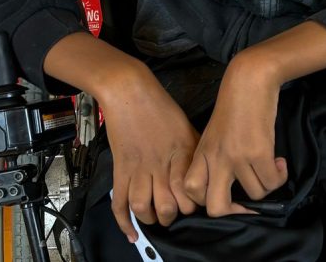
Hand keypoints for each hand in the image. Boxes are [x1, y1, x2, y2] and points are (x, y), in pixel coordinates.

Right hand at [100, 65, 200, 240]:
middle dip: (174, 216)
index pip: (191, 192)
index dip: (194, 203)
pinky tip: (132, 233)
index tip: (194, 201)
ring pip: (144, 208)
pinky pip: (120, 202)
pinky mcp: (121, 170)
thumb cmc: (161, 106)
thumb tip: (205, 171)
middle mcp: (161, 165)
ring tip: (156, 217)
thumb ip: (195, 151)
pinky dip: (124, 222)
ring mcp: (139, 169)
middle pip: (169, 206)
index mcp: (182, 154)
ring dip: (151, 219)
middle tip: (175, 212)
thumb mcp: (187, 127)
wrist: (130, 92)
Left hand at [184, 50, 286, 216]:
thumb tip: (229, 185)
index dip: (209, 200)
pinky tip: (279, 163)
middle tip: (250, 199)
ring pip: (255, 194)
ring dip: (267, 185)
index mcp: (202, 154)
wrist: (249, 79)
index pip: (192, 192)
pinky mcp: (258, 151)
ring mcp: (236, 156)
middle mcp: (216, 159)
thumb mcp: (214, 133)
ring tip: (271, 168)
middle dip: (236, 211)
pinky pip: (272, 182)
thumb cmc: (235, 104)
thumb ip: (214, 157)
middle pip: (215, 208)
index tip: (228, 193)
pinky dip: (279, 176)